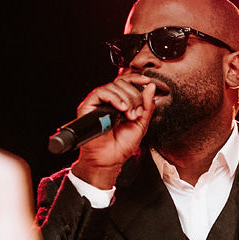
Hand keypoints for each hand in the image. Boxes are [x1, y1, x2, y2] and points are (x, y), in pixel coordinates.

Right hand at [70, 71, 156, 187]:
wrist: (110, 160)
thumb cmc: (122, 146)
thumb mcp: (141, 124)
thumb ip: (147, 106)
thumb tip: (151, 87)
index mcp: (120, 103)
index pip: (126, 83)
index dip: (136, 79)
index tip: (147, 81)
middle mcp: (108, 101)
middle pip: (122, 84)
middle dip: (133, 97)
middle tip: (135, 113)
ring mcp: (97, 103)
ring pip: (112, 87)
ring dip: (125, 99)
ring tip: (129, 115)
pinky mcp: (87, 107)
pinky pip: (100, 93)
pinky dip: (114, 98)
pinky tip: (121, 109)